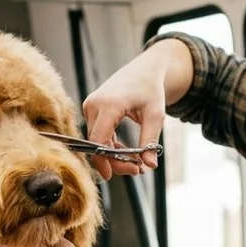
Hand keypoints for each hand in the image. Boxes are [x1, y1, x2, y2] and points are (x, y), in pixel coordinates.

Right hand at [82, 54, 167, 180]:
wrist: (144, 70)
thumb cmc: (151, 90)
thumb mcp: (155, 116)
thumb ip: (150, 141)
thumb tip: (150, 166)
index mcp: (109, 104)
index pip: (98, 140)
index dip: (103, 160)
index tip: (112, 176)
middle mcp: (94, 104)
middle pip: (97, 143)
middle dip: (114, 161)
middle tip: (138, 170)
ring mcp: (90, 106)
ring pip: (96, 141)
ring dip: (113, 155)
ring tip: (136, 163)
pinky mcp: (91, 109)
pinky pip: (97, 134)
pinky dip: (110, 146)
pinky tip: (125, 152)